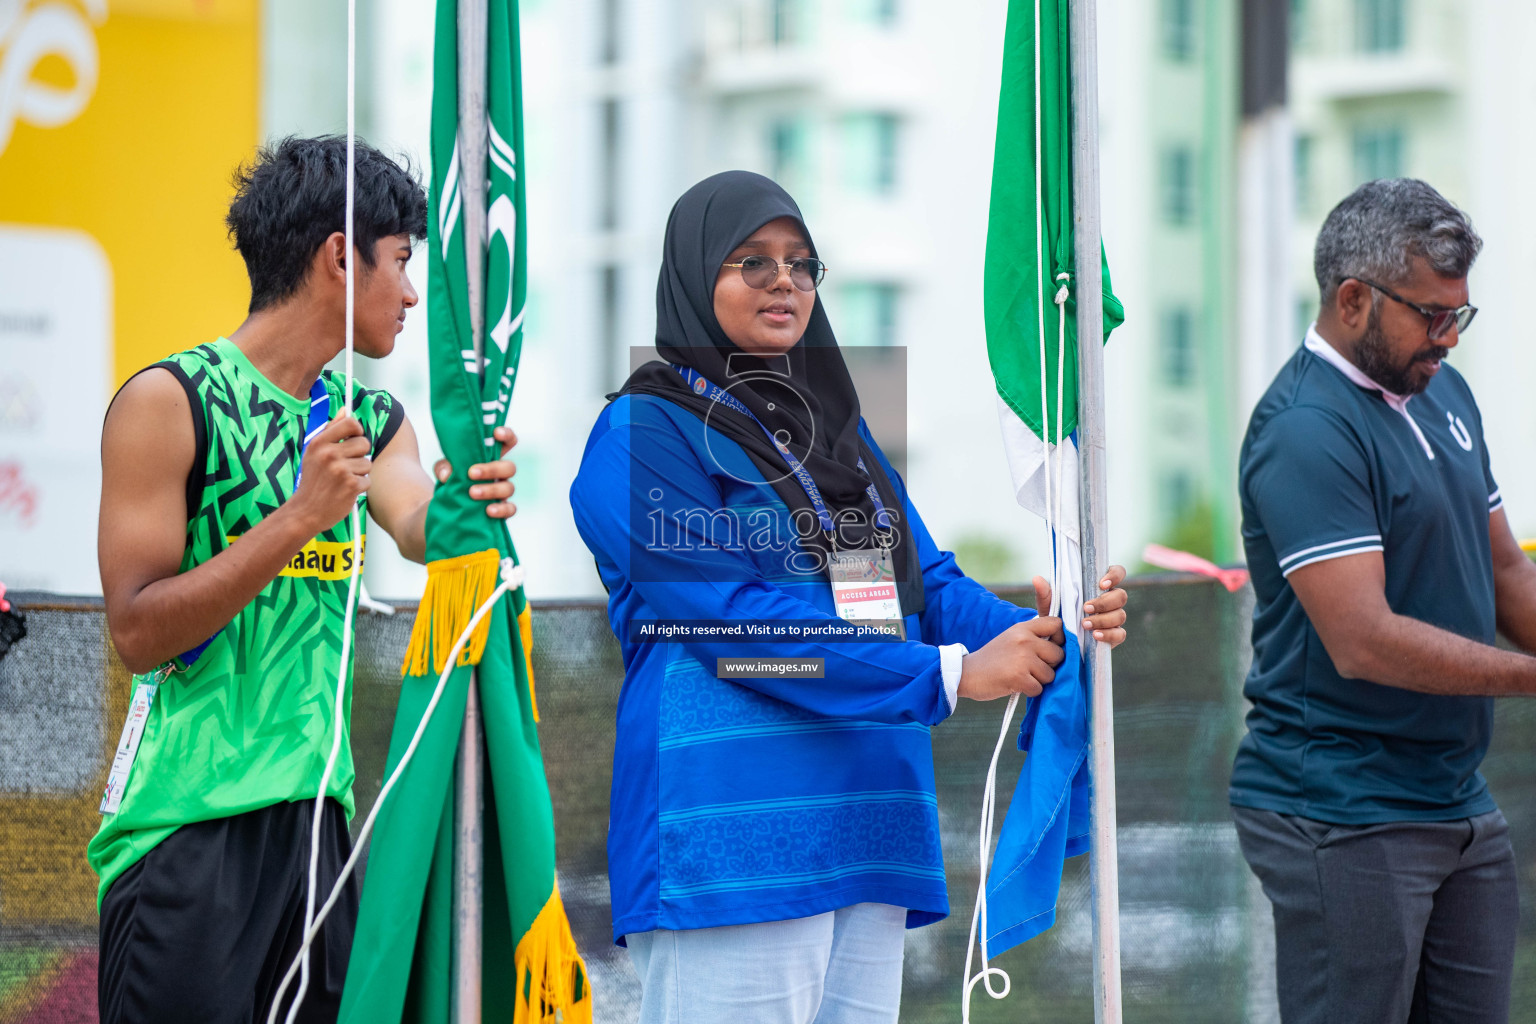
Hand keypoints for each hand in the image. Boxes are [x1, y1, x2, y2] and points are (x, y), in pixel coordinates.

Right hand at [292, 414, 370, 530]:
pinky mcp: (351, 485)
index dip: (357, 430)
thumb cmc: (313, 480)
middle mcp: (329, 454)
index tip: (354, 438)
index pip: (349, 423)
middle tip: (347, 465)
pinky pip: (367, 480)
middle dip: (360, 455)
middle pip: (364, 443)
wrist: (306, 511)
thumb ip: (330, 430)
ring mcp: (340, 470)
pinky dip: (360, 487)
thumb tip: (345, 409)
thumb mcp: (314, 453)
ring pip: (367, 463)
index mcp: (318, 443)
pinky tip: (345, 491)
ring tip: (343, 480)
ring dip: (360, 473)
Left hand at [433, 425, 517, 519]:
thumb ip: (444, 467)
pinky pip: (510, 509)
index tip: (496, 433)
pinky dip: (501, 510)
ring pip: (509, 488)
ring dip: (491, 490)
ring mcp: (503, 491)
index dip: (507, 435)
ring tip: (472, 493)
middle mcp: (501, 473)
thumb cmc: (452, 479)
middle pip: (510, 467)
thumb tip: (446, 475)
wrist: (446, 505)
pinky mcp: (502, 509)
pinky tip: (488, 510)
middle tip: (471, 473)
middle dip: (492, 469)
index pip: (508, 442)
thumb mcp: (444, 469)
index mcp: (491, 457)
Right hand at [957, 617, 1066, 701]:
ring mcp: (1022, 658)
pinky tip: (1015, 684)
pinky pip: (1039, 688)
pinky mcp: (1019, 677)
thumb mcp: (1011, 638)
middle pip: (1058, 654)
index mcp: (1023, 628)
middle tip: (1031, 668)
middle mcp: (1024, 640)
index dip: (1060, 638)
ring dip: (1038, 680)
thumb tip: (1061, 644)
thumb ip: (1033, 636)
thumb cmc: (992, 659)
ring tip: (1020, 675)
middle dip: (1049, 665)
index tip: (1051, 647)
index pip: (1056, 624)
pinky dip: (1029, 691)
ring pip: (1050, 674)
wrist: (967, 674)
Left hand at [1031, 564, 1129, 647]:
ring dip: (1103, 619)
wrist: (1058, 638)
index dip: (1114, 576)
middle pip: (1121, 596)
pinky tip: (1095, 636)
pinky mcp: (1114, 635)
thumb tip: (1037, 579)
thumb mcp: (1049, 604)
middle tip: (1085, 608)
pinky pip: (1120, 634)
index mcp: (1099, 586)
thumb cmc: (1058, 614)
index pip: (1117, 573)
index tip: (1101, 584)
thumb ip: (1045, 593)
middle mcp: (1110, 600)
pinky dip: (1108, 635)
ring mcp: (1114, 618)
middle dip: (1104, 602)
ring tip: (1085, 624)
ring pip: (1120, 615)